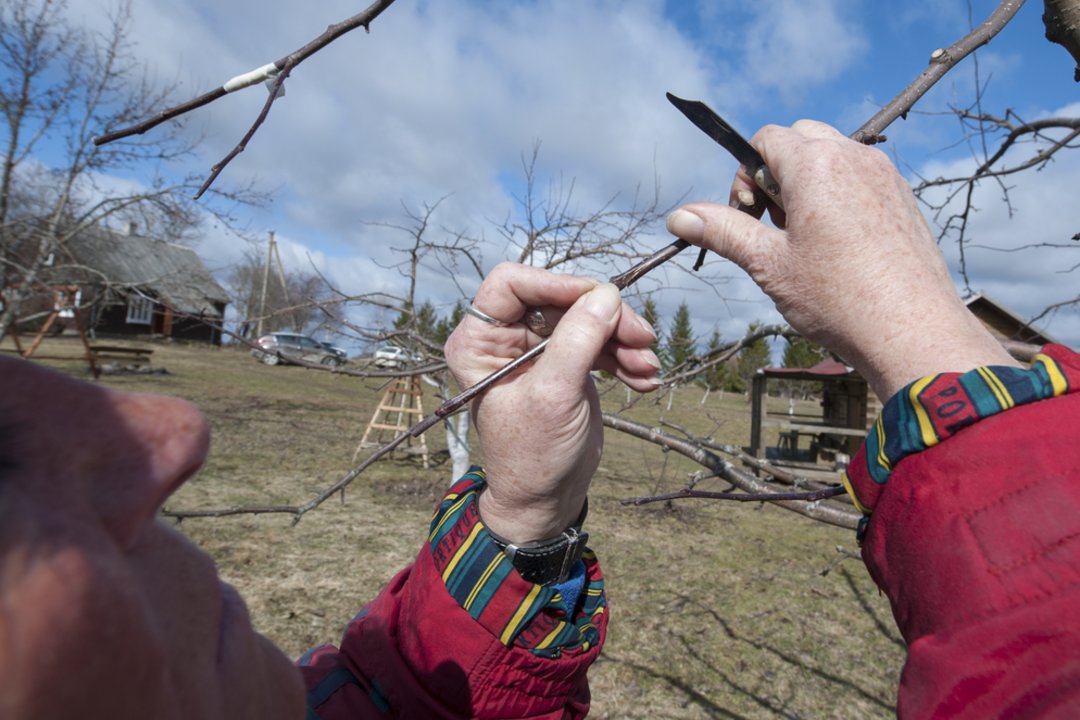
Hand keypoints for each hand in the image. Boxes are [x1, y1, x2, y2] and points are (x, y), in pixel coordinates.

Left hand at [444, 263, 660, 542]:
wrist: (545, 500)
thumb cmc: (532, 455)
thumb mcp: (554, 396)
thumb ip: (577, 342)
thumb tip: (606, 294)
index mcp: (479, 341)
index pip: (513, 283)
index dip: (557, 284)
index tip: (600, 297)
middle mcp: (505, 338)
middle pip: (561, 300)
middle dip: (605, 318)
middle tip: (643, 339)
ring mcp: (538, 350)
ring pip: (587, 318)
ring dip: (623, 340)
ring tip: (648, 368)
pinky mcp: (566, 364)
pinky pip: (599, 343)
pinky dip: (624, 357)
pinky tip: (645, 379)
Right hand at [666, 120, 1019, 398]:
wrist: (911, 330)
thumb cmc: (838, 298)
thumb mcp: (768, 264)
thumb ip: (723, 231)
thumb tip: (679, 216)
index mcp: (815, 165)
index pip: (766, 138)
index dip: (746, 175)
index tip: (749, 217)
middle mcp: (853, 157)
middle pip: (801, 138)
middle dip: (778, 172)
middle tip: (776, 224)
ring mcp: (883, 175)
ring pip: (833, 155)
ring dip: (808, 183)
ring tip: (807, 238)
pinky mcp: (903, 197)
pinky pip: (861, 176)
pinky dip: (840, 195)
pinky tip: (839, 246)